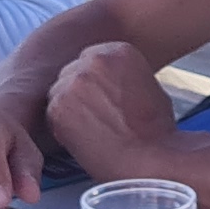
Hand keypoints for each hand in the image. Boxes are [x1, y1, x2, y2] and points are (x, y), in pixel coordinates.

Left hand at [42, 43, 178, 171]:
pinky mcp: (59, 107)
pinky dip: (63, 127)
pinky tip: (85, 138)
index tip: (102, 98)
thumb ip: (122, 77)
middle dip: (80, 93)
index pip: (92, 60)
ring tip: (93, 130)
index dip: (95, 83)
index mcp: (118, 51)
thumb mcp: (148, 86)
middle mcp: (94, 60)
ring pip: (59, 93)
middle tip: (96, 116)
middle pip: (72, 72)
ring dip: (70, 109)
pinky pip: (53, 114)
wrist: (150, 157)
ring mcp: (73, 82)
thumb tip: (108, 85)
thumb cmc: (157, 131)